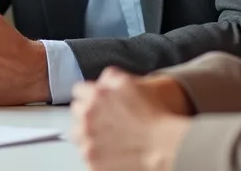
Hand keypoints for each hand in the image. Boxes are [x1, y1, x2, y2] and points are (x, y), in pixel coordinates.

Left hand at [70, 68, 191, 170]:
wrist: (164, 146)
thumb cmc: (154, 116)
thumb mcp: (130, 83)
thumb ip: (109, 78)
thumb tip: (100, 80)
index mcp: (95, 95)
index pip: (78, 91)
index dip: (89, 96)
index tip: (96, 102)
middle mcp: (87, 117)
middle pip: (76, 113)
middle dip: (88, 114)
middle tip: (106, 121)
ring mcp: (88, 141)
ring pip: (78, 136)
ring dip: (89, 134)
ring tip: (111, 138)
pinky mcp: (92, 162)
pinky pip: (87, 155)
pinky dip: (97, 154)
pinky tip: (114, 152)